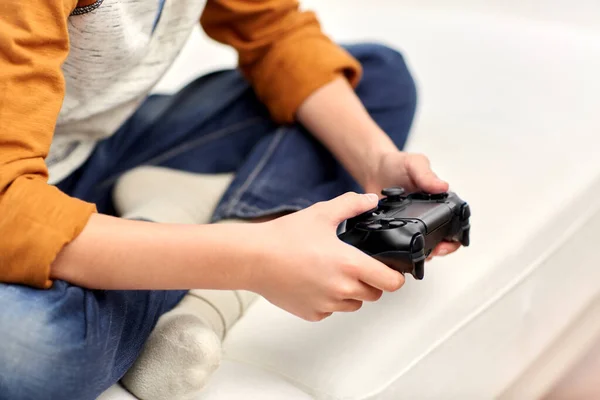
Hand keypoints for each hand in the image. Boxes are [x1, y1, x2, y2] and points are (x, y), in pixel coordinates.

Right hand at [250, 192, 403, 321]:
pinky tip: (316, 282)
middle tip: (357, 265)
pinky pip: (331, 310)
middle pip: (375, 294)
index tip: (390, 269)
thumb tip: (370, 200)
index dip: (395, 275)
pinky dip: (330, 300)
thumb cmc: (283, 238)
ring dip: (352, 292)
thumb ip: (351, 205)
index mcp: (350, 264)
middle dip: (372, 281)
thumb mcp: (322, 214)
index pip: (391, 282)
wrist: (253, 258)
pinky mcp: (312, 313)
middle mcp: (341, 289)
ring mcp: (327, 305)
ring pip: (354, 304)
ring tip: (335, 273)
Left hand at [364, 151, 460, 258]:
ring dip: (424, 251)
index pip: (457, 223)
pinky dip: (405, 247)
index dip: (455, 236)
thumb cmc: (396, 164)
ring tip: (416, 251)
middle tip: (433, 252)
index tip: (447, 242)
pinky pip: (406, 243)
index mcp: (440, 200)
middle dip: (441, 249)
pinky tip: (399, 245)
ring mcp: (414, 223)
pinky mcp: (398, 228)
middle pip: (444, 240)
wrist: (374, 169)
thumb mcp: (414, 164)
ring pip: (426, 246)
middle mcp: (429, 214)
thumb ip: (426, 175)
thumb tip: (442, 186)